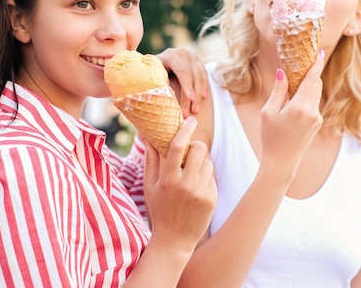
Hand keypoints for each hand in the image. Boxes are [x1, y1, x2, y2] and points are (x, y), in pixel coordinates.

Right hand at [144, 117, 216, 253]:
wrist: (174, 240)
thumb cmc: (159, 209)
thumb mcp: (150, 186)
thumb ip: (151, 159)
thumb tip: (147, 134)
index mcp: (168, 179)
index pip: (178, 147)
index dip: (185, 130)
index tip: (189, 120)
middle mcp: (186, 184)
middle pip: (199, 149)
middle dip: (195, 146)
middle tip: (190, 151)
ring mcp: (201, 192)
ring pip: (207, 162)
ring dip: (201, 164)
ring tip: (190, 177)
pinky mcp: (212, 199)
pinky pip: (212, 177)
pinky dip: (205, 178)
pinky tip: (196, 191)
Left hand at [156, 47, 208, 117]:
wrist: (157, 60)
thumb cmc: (152, 71)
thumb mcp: (152, 74)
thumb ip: (158, 81)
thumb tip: (166, 92)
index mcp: (171, 55)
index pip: (182, 71)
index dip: (187, 85)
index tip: (191, 99)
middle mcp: (183, 54)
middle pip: (192, 75)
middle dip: (194, 95)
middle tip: (193, 111)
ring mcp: (192, 57)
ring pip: (200, 76)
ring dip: (200, 94)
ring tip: (196, 109)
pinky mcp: (198, 62)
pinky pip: (204, 75)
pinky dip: (204, 87)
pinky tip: (203, 97)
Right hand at [260, 50, 325, 179]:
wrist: (282, 162)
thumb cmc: (271, 137)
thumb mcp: (269, 112)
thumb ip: (278, 91)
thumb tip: (283, 72)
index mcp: (300, 107)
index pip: (312, 80)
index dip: (316, 65)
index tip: (320, 52)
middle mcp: (313, 112)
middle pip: (316, 85)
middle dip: (311, 73)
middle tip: (304, 61)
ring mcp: (317, 118)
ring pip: (316, 94)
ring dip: (308, 84)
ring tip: (296, 79)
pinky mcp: (317, 123)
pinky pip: (314, 103)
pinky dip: (307, 95)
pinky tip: (295, 97)